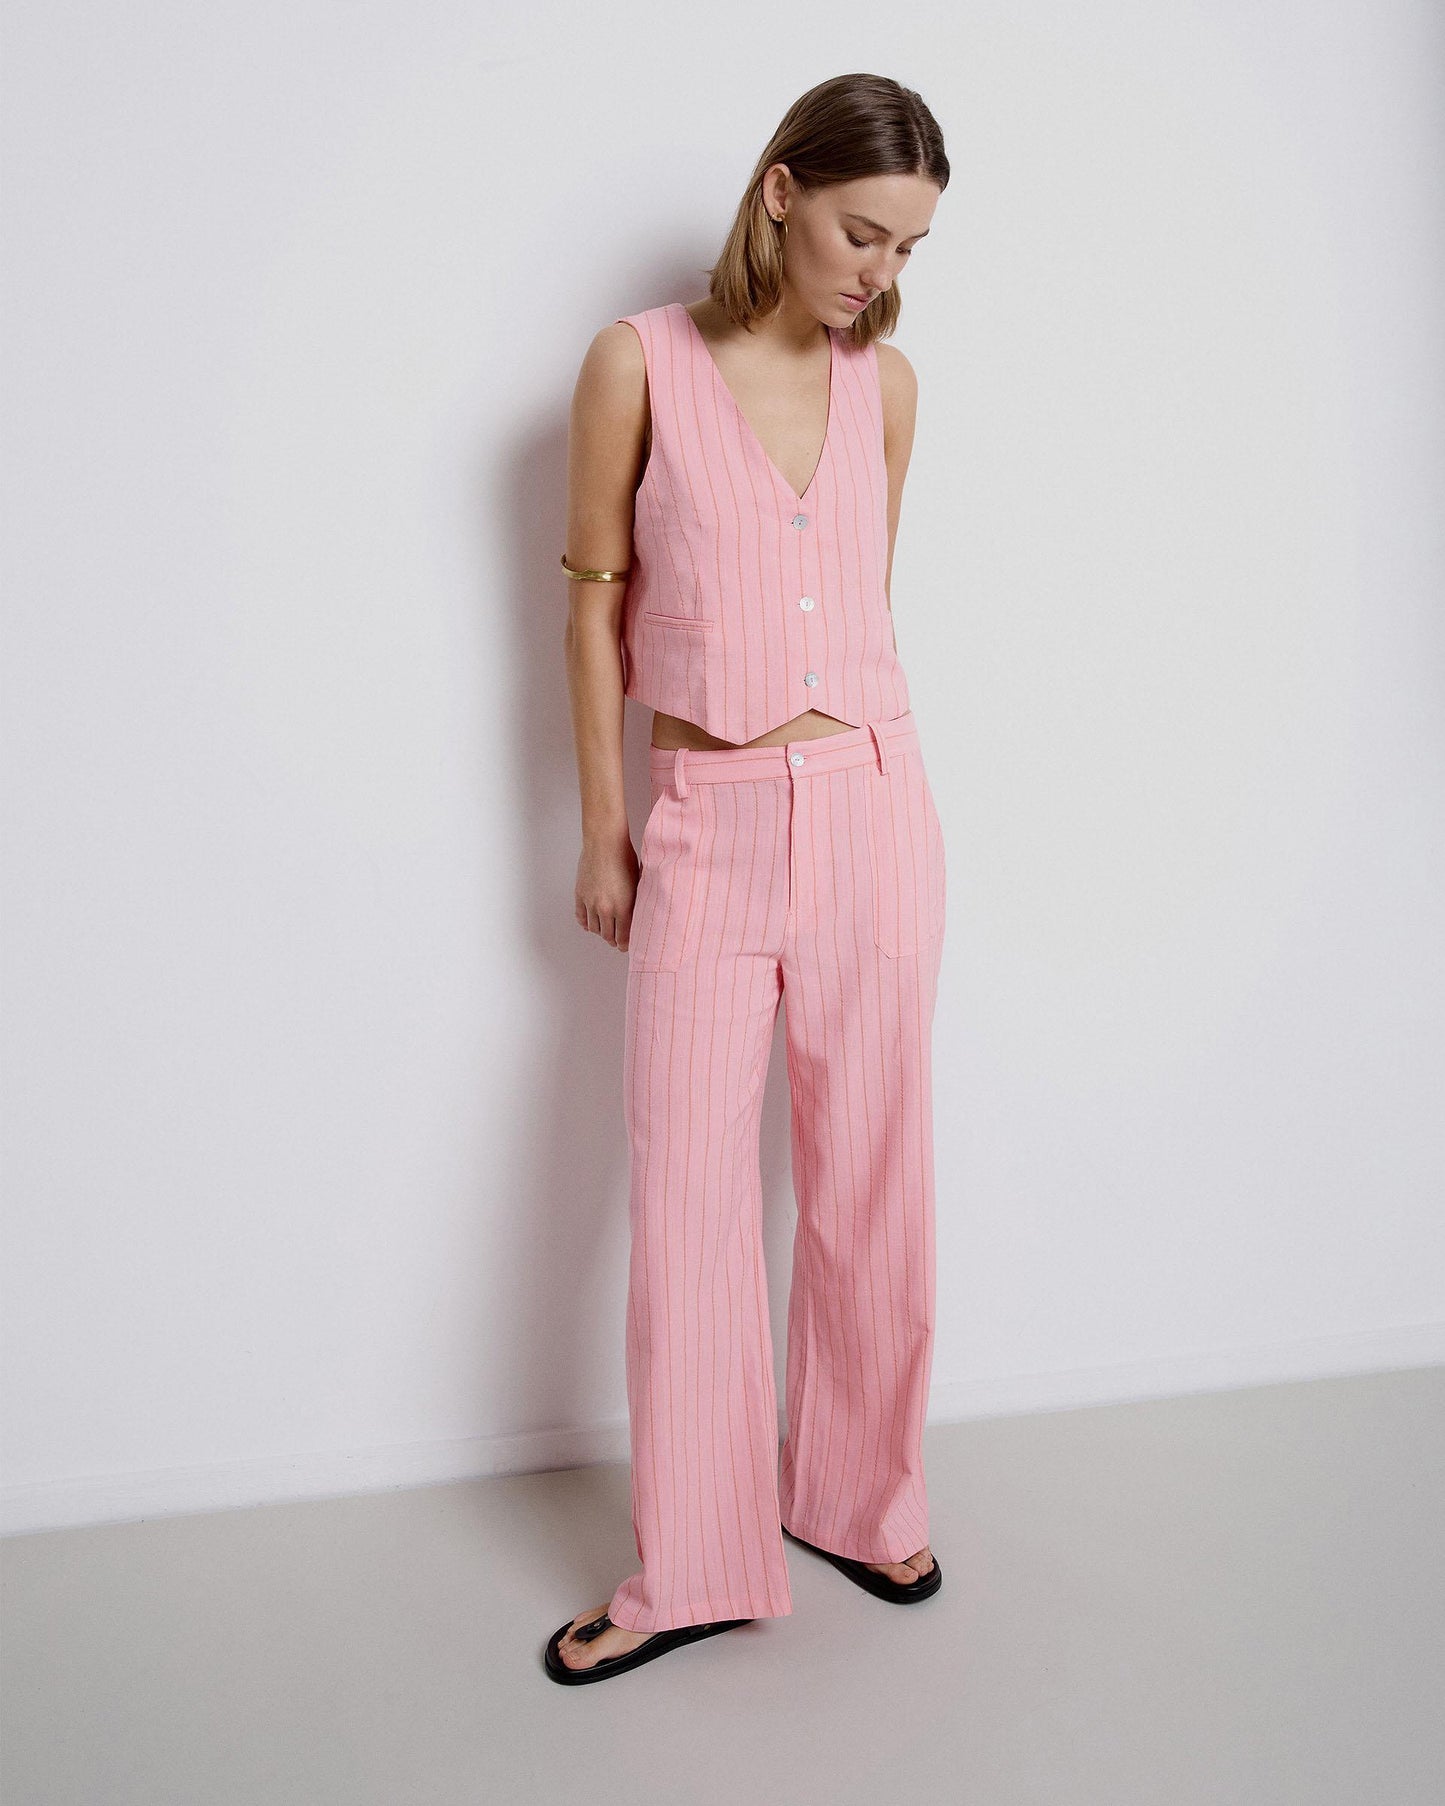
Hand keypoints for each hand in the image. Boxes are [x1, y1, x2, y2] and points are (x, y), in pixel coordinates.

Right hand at [575, 831, 640, 952]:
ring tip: (606, 929)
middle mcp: (605, 909)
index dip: (626, 944)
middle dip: (614, 940)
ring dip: (600, 931)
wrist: (604, 843)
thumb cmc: (625, 858)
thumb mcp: (638, 884)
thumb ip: (635, 903)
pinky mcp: (580, 895)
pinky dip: (586, 922)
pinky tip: (591, 922)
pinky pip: (581, 917)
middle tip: (617, 940)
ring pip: (594, 929)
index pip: (624, 937)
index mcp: (623, 908)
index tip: (627, 946)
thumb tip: (637, 917)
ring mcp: (590, 903)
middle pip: (608, 936)